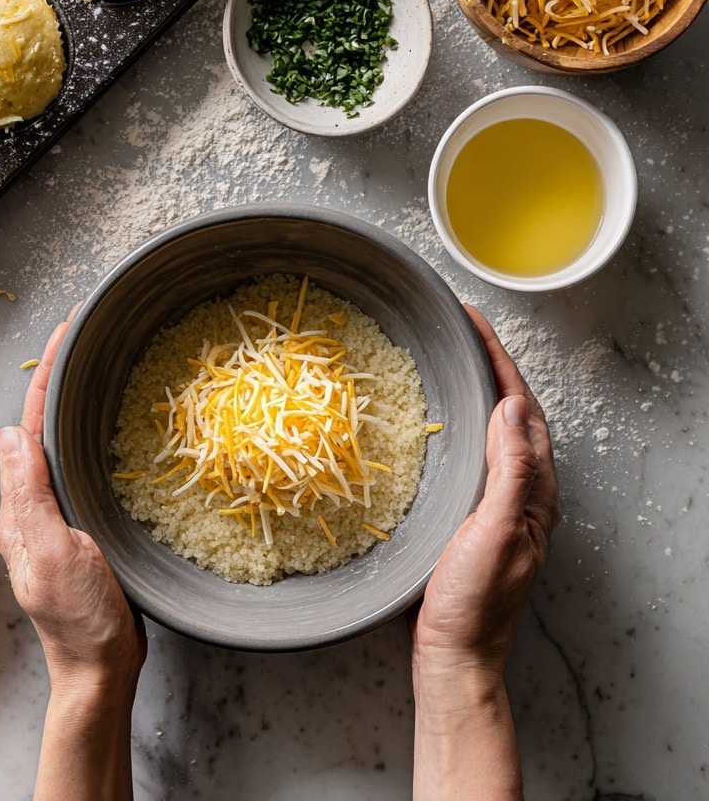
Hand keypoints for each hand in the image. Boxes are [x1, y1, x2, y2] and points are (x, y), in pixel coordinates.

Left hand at [0, 317, 145, 696]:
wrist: (102, 668)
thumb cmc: (80, 616)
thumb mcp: (53, 550)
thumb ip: (31, 494)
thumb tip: (8, 429)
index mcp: (21, 507)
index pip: (31, 424)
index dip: (47, 373)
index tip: (67, 329)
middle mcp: (34, 506)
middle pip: (44, 426)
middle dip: (60, 376)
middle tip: (87, 333)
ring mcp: (58, 517)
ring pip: (64, 445)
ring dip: (77, 402)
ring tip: (100, 363)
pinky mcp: (82, 527)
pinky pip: (83, 469)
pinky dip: (94, 436)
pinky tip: (114, 427)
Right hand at [410, 304, 560, 678]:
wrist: (455, 653)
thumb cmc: (475, 600)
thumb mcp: (495, 530)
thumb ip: (508, 470)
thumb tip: (509, 407)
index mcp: (534, 489)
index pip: (521, 407)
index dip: (499, 359)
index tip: (473, 321)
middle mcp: (522, 491)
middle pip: (512, 411)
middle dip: (492, 364)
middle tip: (461, 328)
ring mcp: (498, 502)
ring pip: (494, 430)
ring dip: (479, 389)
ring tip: (452, 360)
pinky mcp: (473, 514)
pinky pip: (474, 452)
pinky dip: (462, 422)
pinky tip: (440, 422)